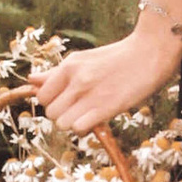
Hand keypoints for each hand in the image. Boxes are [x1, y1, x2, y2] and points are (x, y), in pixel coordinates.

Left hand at [15, 22, 180, 137]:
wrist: (151, 52)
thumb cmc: (119, 57)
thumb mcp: (84, 59)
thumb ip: (57, 72)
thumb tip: (30, 79)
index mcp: (69, 65)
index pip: (41, 96)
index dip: (52, 102)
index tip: (67, 101)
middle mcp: (76, 79)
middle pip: (50, 112)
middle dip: (62, 115)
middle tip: (80, 109)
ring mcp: (90, 93)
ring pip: (62, 123)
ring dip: (73, 123)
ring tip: (89, 114)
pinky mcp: (106, 107)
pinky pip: (79, 128)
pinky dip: (85, 128)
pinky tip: (97, 119)